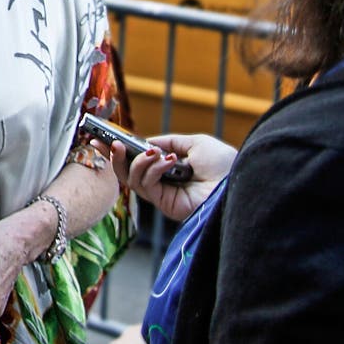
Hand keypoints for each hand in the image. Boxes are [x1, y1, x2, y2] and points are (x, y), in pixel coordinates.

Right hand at [103, 134, 235, 222]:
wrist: (240, 181)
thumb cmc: (224, 164)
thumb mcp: (195, 143)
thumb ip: (168, 142)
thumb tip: (146, 143)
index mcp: (170, 168)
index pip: (138, 161)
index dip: (119, 151)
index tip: (102, 138)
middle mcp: (164, 183)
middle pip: (128, 173)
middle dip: (114, 157)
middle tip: (107, 143)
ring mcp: (164, 196)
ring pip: (133, 180)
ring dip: (137, 162)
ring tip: (150, 152)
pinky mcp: (166, 206)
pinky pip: (147, 186)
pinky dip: (153, 169)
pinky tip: (168, 161)